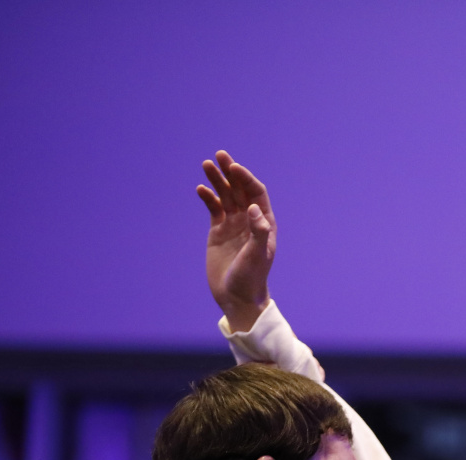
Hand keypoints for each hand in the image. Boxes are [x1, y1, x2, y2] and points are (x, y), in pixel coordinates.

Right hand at [197, 151, 275, 331]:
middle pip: (240, 190)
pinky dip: (208, 198)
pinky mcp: (218, 232)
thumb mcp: (256, 255)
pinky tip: (201, 189)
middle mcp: (250, 221)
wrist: (237, 296)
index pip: (256, 193)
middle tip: (219, 155)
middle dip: (230, 172)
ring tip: (206, 165)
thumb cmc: (251, 278)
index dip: (246, 179)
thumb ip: (257, 231)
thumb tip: (255, 208)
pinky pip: (214, 209)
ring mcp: (234, 225)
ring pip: (225, 196)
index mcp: (264, 223)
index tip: (233, 168)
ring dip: (217, 180)